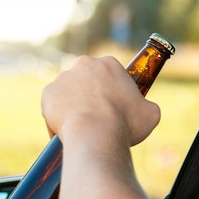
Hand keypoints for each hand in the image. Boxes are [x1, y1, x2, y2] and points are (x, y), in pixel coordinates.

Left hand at [41, 56, 160, 145]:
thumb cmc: (125, 124)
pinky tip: (64, 132)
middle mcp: (84, 64)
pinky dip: (56, 118)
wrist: (95, 134)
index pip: (109, 75)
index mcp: (109, 64)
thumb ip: (147, 106)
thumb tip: (144, 109)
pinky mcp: (48, 93)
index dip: (111, 93)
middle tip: (95, 118)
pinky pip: (52, 106)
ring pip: (68, 93)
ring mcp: (63, 77)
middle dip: (89, 96)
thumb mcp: (150, 114)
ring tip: (79, 127)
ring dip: (72, 106)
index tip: (112, 108)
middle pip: (86, 81)